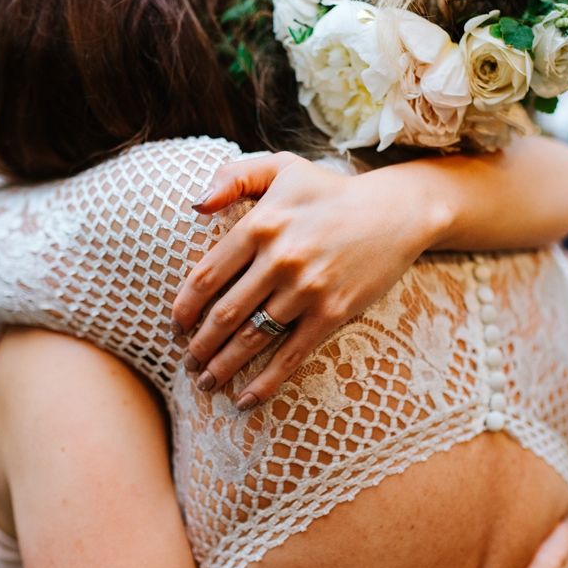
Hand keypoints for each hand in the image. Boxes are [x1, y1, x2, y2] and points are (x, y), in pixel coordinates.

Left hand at [171, 152, 450, 409]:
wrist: (394, 212)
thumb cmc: (330, 190)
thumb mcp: (281, 166)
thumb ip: (233, 177)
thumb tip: (195, 206)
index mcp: (260, 224)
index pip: (206, 276)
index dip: (184, 308)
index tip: (174, 328)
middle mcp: (280, 259)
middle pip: (224, 314)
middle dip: (198, 346)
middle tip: (187, 362)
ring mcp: (307, 289)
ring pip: (252, 339)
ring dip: (223, 367)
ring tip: (206, 382)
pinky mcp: (332, 312)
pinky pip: (291, 355)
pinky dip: (265, 382)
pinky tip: (245, 400)